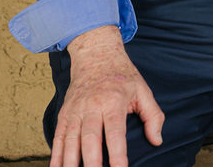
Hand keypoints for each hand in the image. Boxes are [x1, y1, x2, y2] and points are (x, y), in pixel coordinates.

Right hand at [50, 26, 163, 166]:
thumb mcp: (143, 90)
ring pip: (70, 140)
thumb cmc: (123, 76)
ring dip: (70, 162)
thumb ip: (153, 116)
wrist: (96, 56)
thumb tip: (157, 140)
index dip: (118, 153)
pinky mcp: (64, 114)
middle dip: (91, 161)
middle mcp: (91, 106)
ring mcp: (75, 110)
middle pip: (89, 138)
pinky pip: (58, 137)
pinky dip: (56, 155)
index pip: (115, 132)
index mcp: (113, 101)